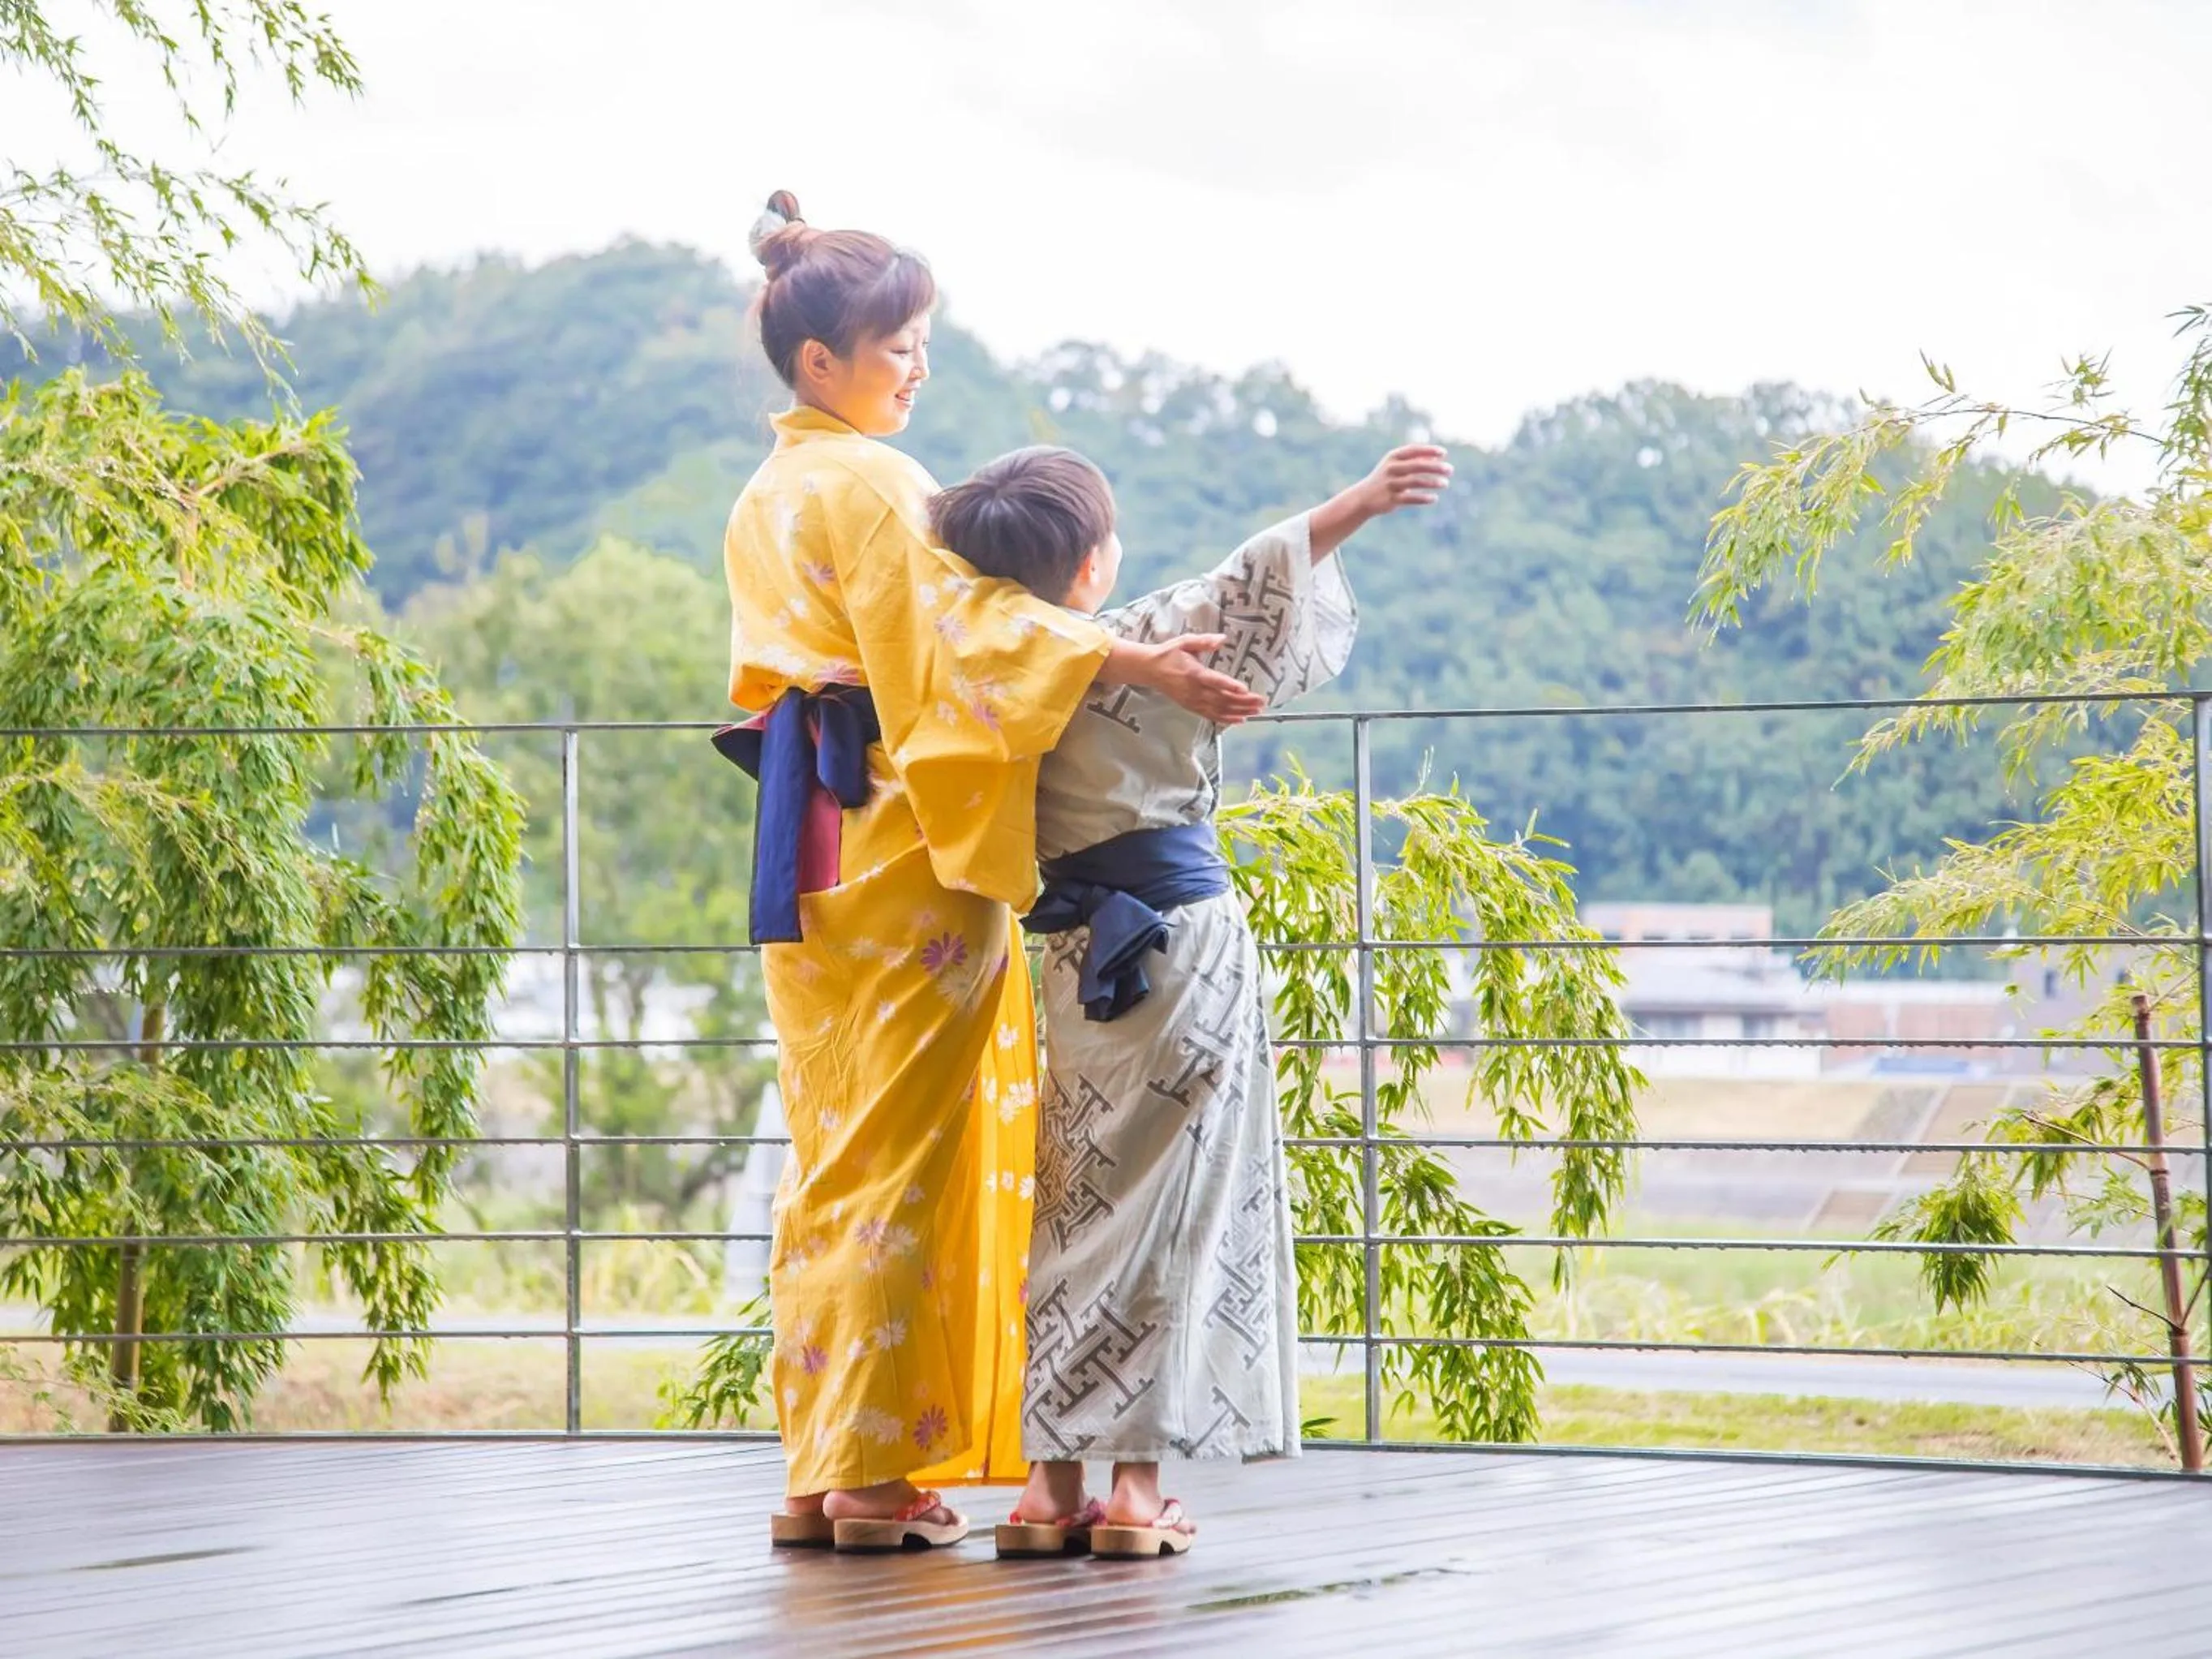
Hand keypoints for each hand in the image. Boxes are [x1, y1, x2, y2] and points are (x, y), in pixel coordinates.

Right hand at [1133, 634, 1266, 724]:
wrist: (1149, 669)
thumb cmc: (1168, 654)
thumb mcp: (1185, 642)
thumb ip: (1204, 641)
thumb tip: (1222, 639)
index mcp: (1194, 673)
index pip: (1215, 681)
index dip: (1230, 686)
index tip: (1245, 690)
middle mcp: (1194, 690)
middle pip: (1222, 699)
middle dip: (1243, 702)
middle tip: (1261, 702)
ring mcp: (1193, 701)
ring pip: (1219, 710)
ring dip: (1239, 711)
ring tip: (1256, 711)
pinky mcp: (1191, 706)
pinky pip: (1211, 715)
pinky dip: (1226, 719)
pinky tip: (1240, 719)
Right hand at [1358, 444, 1451, 515]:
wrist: (1363, 498)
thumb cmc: (1385, 479)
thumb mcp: (1396, 466)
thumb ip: (1414, 461)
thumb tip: (1436, 458)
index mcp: (1392, 458)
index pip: (1414, 450)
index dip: (1429, 450)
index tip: (1444, 453)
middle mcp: (1391, 469)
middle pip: (1417, 466)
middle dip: (1435, 467)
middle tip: (1450, 470)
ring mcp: (1390, 484)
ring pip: (1415, 482)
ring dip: (1432, 483)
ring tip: (1445, 483)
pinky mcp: (1391, 499)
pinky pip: (1410, 498)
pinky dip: (1423, 498)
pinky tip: (1434, 498)